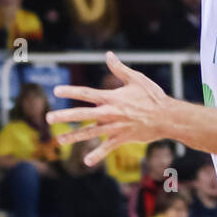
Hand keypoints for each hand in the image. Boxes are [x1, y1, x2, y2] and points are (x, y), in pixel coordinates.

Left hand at [48, 52, 171, 165]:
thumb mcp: (136, 79)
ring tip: (59, 140)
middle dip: (65, 116)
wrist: (167, 117)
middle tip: (48, 117)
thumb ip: (119, 68)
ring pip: (90, 133)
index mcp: (112, 98)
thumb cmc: (153, 96)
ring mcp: (115, 127)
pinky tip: (86, 162)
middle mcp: (110, 113)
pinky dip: (97, 155)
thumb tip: (108, 54)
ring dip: (74, 137)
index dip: (71, 91)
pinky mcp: (122, 138)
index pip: (86, 94)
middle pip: (82, 114)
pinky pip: (107, 148)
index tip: (56, 90)